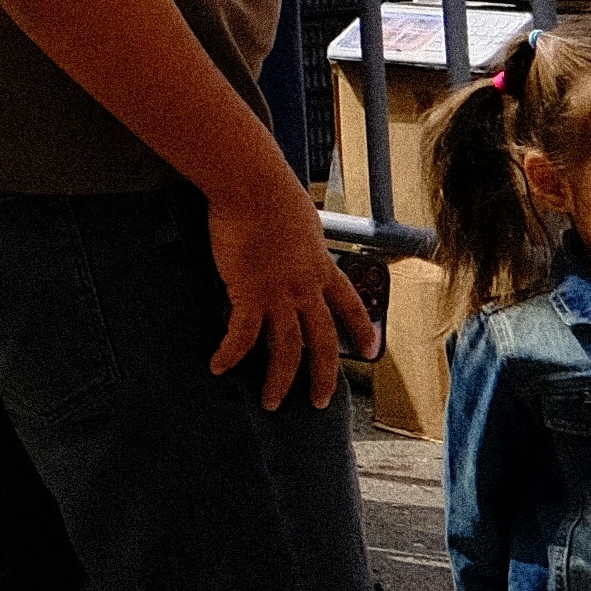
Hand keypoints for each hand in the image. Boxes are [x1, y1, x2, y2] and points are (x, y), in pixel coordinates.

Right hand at [205, 173, 374, 408]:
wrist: (253, 188)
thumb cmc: (272, 190)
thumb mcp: (300, 215)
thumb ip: (298, 234)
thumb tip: (291, 228)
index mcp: (321, 267)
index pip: (350, 305)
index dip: (361, 330)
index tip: (371, 351)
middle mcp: (305, 289)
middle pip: (322, 342)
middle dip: (323, 376)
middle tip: (320, 401)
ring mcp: (278, 294)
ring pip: (286, 349)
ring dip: (280, 380)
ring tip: (273, 402)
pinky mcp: (248, 292)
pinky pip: (241, 334)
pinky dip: (231, 354)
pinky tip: (219, 367)